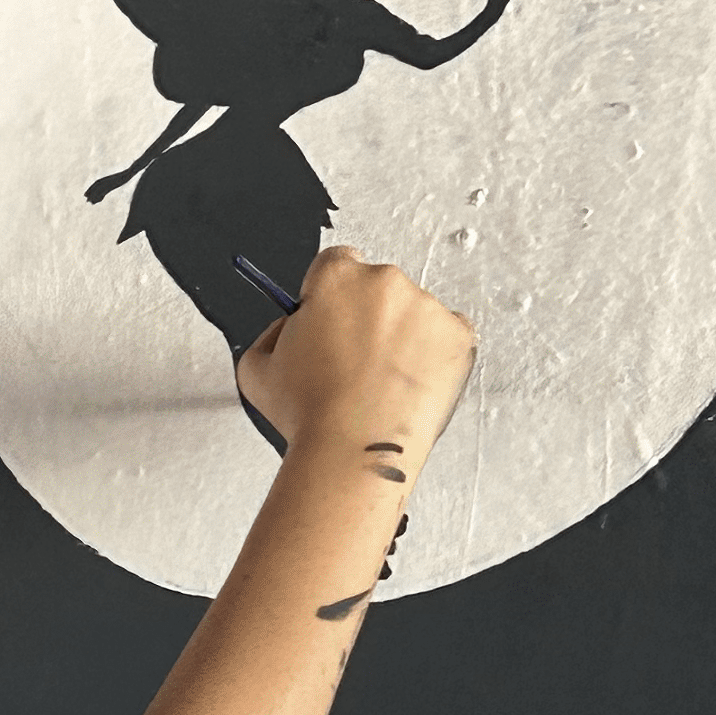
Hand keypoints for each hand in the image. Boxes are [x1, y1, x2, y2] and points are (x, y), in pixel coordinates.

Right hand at [235, 247, 474, 479]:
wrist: (355, 450)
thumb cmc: (311, 414)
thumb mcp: (257, 368)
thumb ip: (272, 334)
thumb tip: (291, 327)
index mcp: (336, 277)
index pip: (337, 264)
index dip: (332, 296)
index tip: (334, 320)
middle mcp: (385, 282)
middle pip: (377, 287)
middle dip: (369, 317)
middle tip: (357, 362)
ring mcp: (426, 307)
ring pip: (414, 312)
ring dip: (403, 336)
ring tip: (383, 383)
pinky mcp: (458, 335)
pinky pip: (450, 333)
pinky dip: (436, 354)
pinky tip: (411, 382)